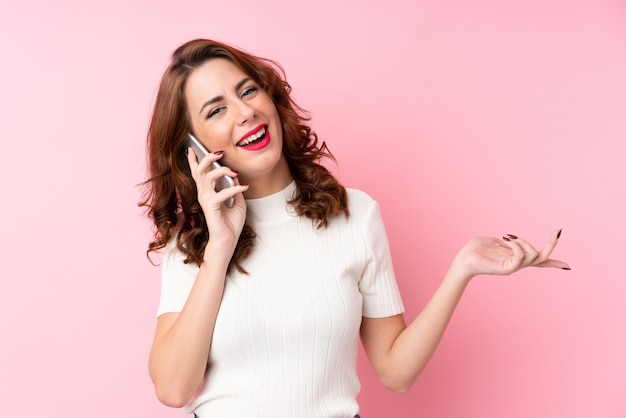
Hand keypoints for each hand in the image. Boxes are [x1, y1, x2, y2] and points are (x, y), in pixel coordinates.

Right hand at [187, 147, 248, 258]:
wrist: (228, 240)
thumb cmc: (231, 223)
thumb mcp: (237, 202)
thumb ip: (235, 188)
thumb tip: (236, 176)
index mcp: (207, 192)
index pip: (198, 173)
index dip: (193, 160)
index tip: (191, 147)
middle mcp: (204, 194)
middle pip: (199, 170)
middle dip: (207, 158)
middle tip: (220, 152)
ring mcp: (206, 199)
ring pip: (206, 177)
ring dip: (221, 170)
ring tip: (234, 171)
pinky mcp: (211, 206)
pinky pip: (222, 192)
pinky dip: (235, 188)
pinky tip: (245, 186)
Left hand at [453, 229, 570, 279]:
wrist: (462, 260)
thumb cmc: (474, 249)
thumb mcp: (495, 242)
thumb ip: (508, 241)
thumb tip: (514, 240)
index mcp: (515, 257)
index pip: (539, 262)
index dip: (554, 264)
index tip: (568, 266)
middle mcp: (517, 264)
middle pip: (543, 258)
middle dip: (552, 244)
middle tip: (557, 231)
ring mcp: (513, 267)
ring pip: (534, 255)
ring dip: (524, 242)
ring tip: (510, 237)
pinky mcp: (507, 269)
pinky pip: (521, 257)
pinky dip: (517, 246)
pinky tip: (506, 240)